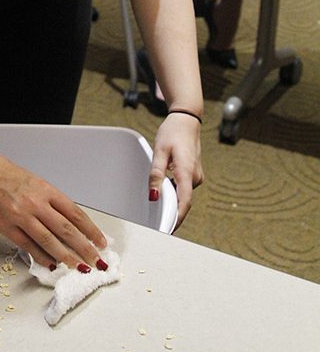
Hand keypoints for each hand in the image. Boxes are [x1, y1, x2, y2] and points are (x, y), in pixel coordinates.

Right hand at [0, 154, 107, 268]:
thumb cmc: (9, 176)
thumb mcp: (37, 184)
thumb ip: (52, 204)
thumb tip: (70, 226)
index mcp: (46, 190)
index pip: (76, 213)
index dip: (91, 230)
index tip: (100, 242)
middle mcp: (36, 203)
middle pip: (66, 229)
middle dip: (84, 248)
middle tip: (96, 261)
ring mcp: (21, 216)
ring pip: (49, 240)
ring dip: (66, 256)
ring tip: (78, 266)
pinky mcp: (7, 226)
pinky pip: (28, 245)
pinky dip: (41, 256)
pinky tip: (51, 263)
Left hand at [148, 113, 203, 228]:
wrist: (187, 120)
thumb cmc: (173, 133)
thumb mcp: (159, 151)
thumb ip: (156, 174)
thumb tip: (153, 195)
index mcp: (187, 171)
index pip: (184, 202)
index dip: (176, 219)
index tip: (168, 231)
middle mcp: (195, 177)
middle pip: (183, 201)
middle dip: (171, 213)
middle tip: (155, 224)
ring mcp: (196, 176)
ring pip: (183, 195)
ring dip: (172, 201)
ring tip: (156, 208)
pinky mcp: (194, 174)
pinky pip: (184, 188)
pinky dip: (175, 192)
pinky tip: (164, 191)